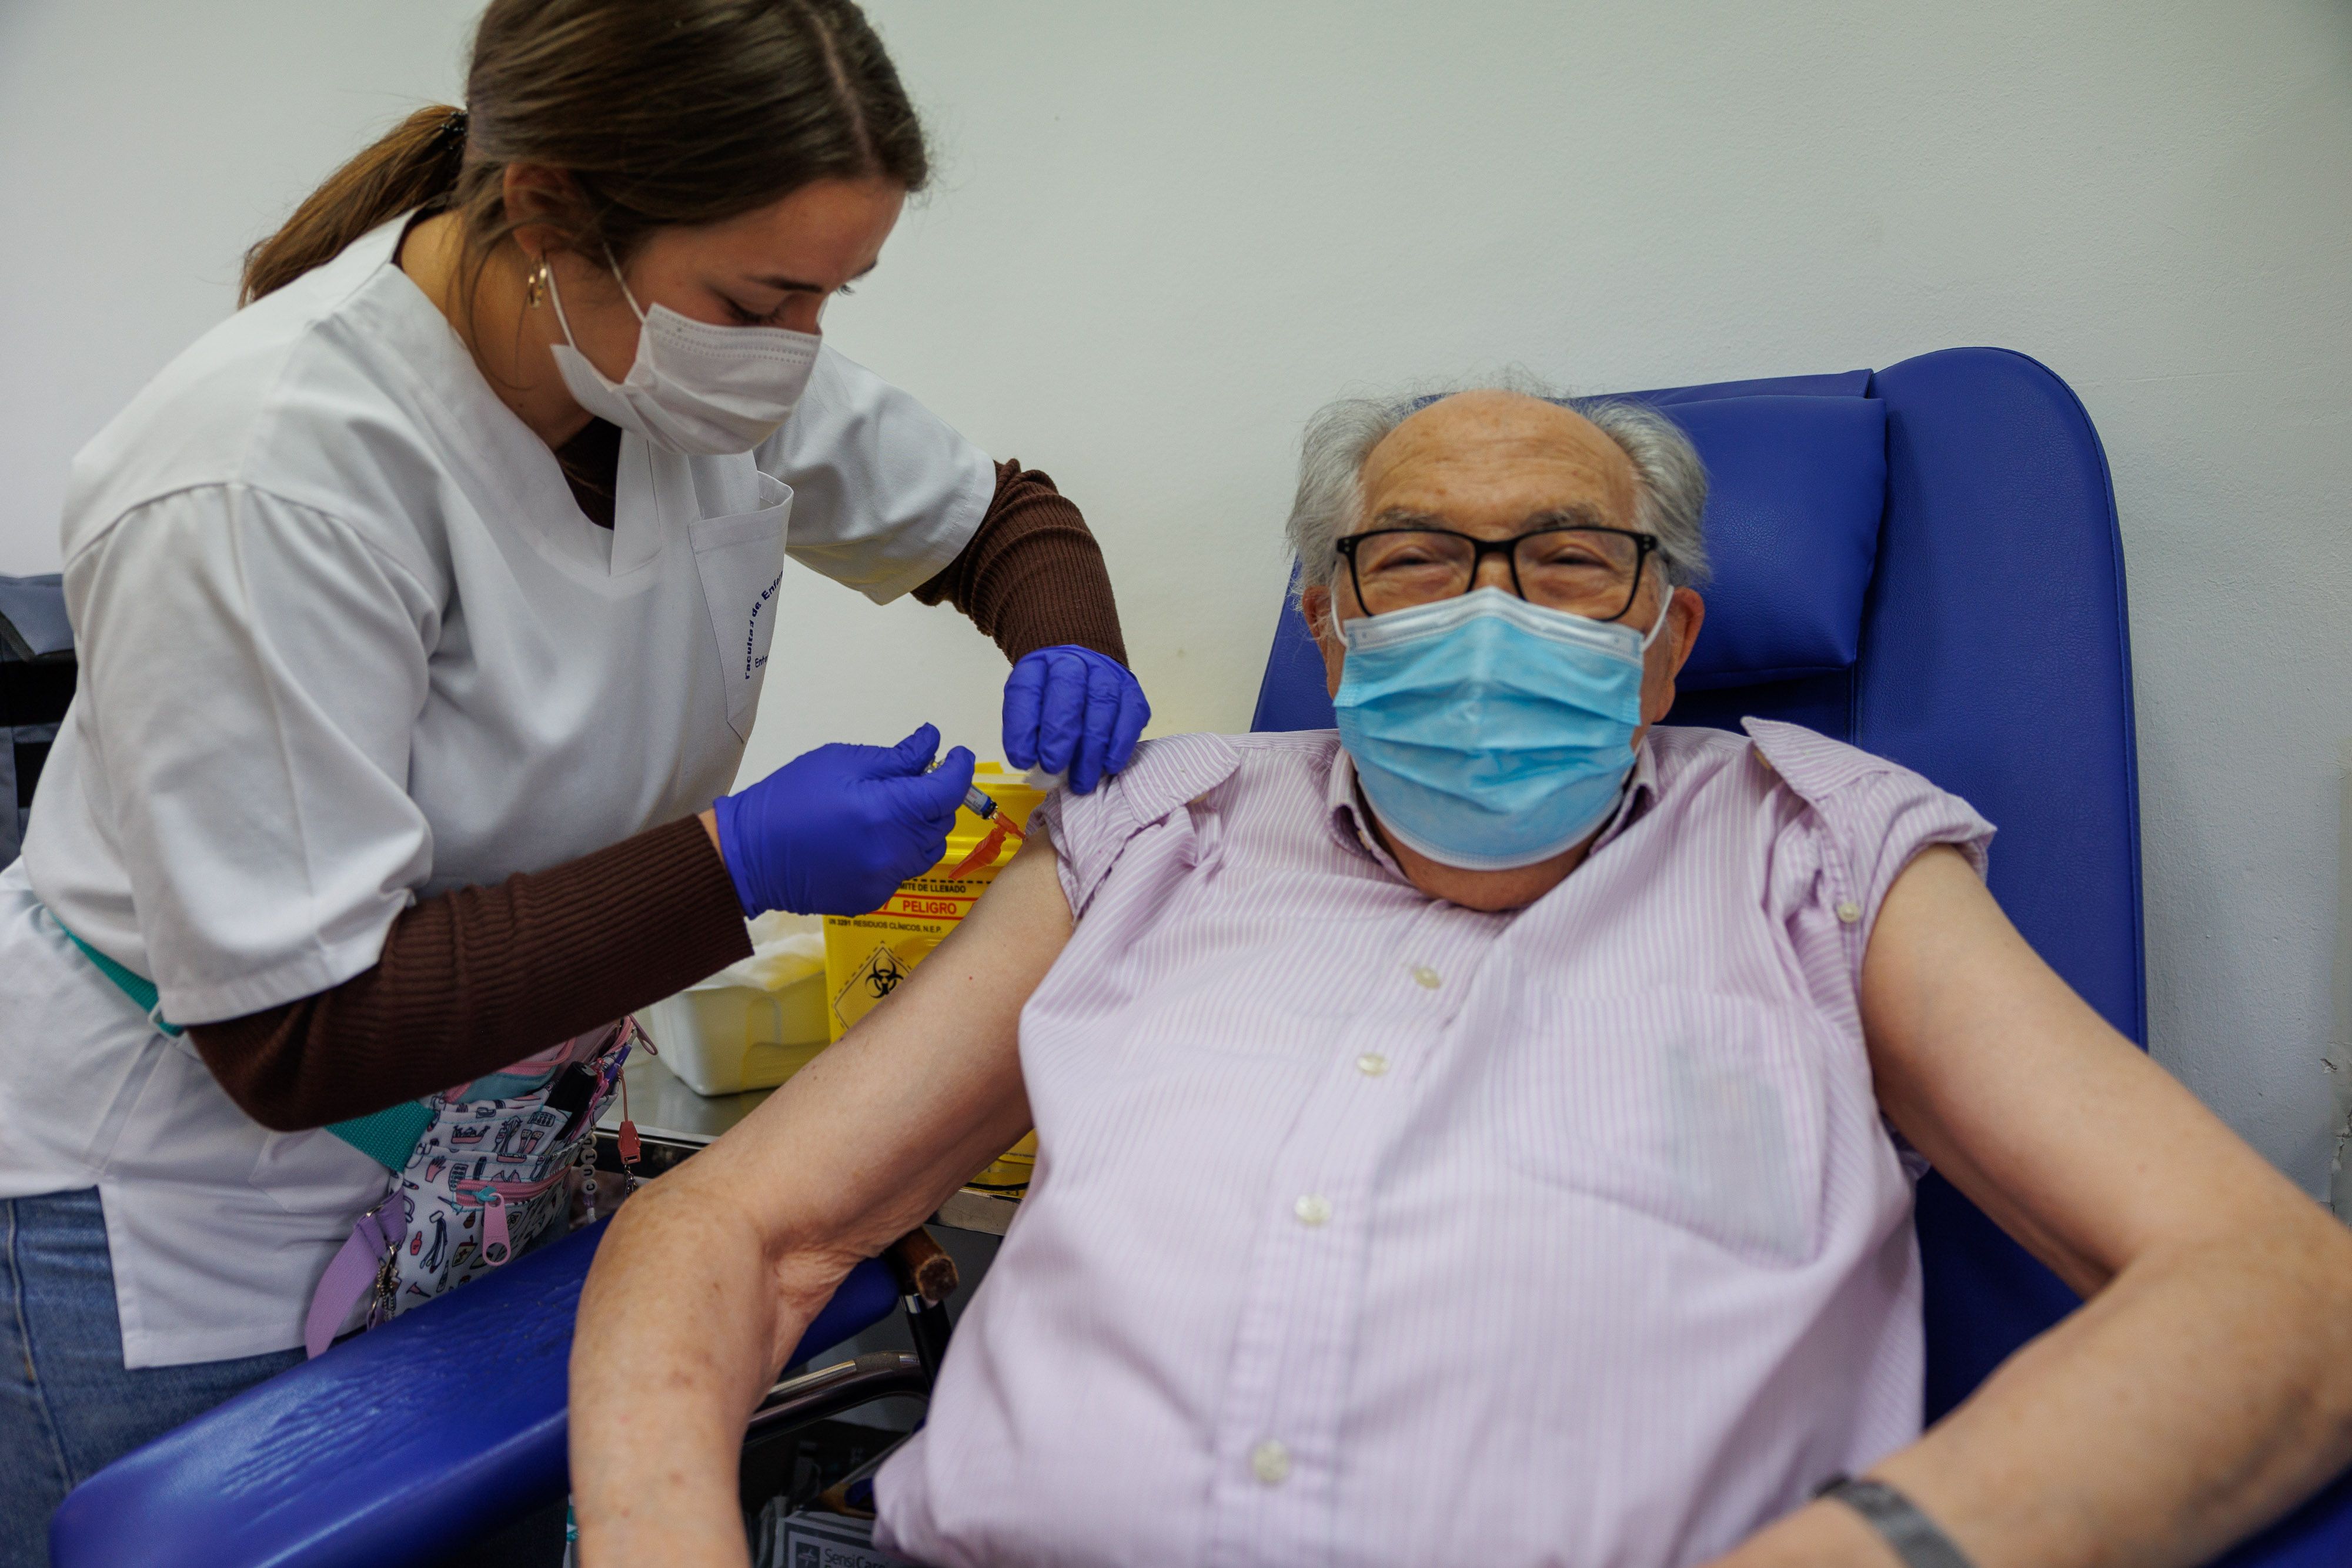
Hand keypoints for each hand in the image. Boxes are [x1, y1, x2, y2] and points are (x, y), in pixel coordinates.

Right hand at [711, 725, 974, 915]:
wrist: (750, 854)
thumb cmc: (791, 798)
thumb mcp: (842, 762)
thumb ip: (896, 757)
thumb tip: (932, 743)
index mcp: (888, 811)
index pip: (947, 791)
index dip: (960, 769)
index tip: (957, 755)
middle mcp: (894, 851)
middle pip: (940, 822)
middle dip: (935, 797)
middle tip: (913, 779)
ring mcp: (885, 880)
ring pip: (927, 850)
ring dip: (921, 827)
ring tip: (892, 810)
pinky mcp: (873, 898)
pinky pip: (903, 871)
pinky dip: (899, 851)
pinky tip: (871, 839)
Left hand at [1002, 644, 1149, 793]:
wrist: (1086, 675)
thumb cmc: (1052, 701)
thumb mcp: (1029, 709)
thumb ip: (1027, 732)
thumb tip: (1030, 762)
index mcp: (1038, 665)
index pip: (1027, 690)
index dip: (1023, 727)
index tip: (1023, 760)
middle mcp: (1073, 662)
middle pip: (1068, 691)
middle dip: (1060, 735)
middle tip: (1053, 767)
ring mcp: (1106, 673)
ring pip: (1103, 706)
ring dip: (1091, 749)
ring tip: (1081, 781)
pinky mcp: (1131, 690)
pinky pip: (1130, 715)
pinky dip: (1120, 744)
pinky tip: (1109, 766)